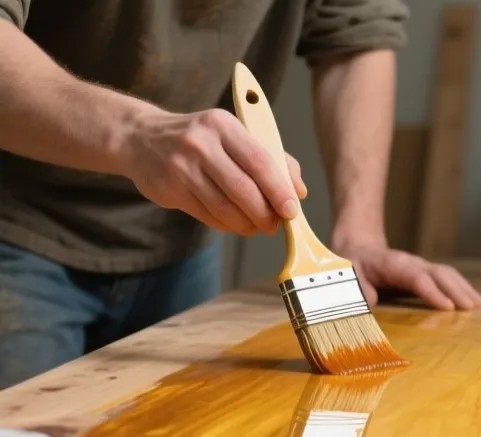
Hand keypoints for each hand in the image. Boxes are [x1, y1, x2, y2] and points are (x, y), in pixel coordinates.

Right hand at [123, 108, 307, 235]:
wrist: (141, 138)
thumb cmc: (201, 138)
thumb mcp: (234, 134)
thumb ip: (272, 158)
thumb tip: (299, 190)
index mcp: (223, 126)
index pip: (260, 162)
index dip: (280, 190)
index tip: (292, 210)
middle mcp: (201, 144)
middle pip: (243, 189)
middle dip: (265, 213)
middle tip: (276, 224)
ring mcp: (181, 168)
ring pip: (224, 208)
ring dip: (247, 224)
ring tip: (258, 226)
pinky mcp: (169, 190)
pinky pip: (207, 217)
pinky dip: (227, 225)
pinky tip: (235, 223)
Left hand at [333, 237, 480, 310]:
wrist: (359, 249)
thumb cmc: (352, 265)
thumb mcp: (346, 272)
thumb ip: (356, 285)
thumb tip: (370, 300)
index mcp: (394, 265)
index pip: (418, 278)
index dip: (433, 292)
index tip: (448, 307)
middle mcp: (413, 264)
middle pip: (440, 274)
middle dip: (457, 290)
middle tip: (473, 308)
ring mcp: (422, 267)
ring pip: (448, 274)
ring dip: (465, 288)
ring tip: (480, 305)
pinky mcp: (426, 274)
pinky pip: (448, 278)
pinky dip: (463, 288)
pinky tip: (475, 301)